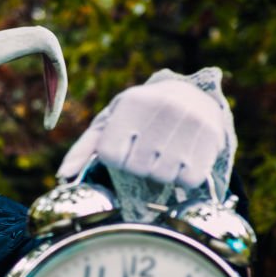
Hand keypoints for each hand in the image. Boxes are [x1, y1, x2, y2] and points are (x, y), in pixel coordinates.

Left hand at [58, 79, 228, 188]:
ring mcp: (190, 121)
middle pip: (137, 168)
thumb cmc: (139, 116)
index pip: (111, 154)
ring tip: (163, 154)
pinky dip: (182, 177)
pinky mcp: (212, 137)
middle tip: (146, 152)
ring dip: (159, 173)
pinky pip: (188, 180)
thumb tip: (63, 176)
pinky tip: (182, 159)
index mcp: (132, 102)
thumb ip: (85, 148)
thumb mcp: (110, 122)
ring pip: (162, 175)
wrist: (190, 97)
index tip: (123, 149)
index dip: (115, 159)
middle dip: (138, 167)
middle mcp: (163, 107)